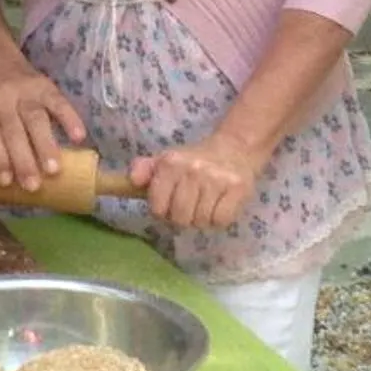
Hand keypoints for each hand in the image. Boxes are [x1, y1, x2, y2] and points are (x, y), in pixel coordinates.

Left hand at [0, 52, 87, 193]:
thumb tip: (5, 180)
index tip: (6, 182)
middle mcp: (1, 97)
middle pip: (13, 130)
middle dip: (23, 160)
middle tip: (33, 185)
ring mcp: (24, 90)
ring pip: (36, 118)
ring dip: (45, 145)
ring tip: (54, 170)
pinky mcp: (44, 84)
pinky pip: (58, 102)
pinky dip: (70, 118)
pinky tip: (79, 137)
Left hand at [129, 134, 263, 230]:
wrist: (234, 149)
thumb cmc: (194, 161)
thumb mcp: (165, 161)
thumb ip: (143, 169)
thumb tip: (133, 180)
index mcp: (171, 163)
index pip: (157, 207)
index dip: (162, 211)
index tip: (169, 205)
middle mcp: (193, 170)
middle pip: (179, 218)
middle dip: (182, 218)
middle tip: (189, 207)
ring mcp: (217, 179)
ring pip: (200, 221)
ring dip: (201, 219)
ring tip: (205, 204)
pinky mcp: (238, 188)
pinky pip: (221, 221)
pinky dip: (218, 220)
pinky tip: (218, 206)